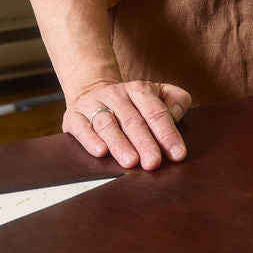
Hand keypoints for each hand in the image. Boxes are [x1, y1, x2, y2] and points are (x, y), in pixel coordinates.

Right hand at [65, 80, 191, 170]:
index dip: (167, 133)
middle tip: (153, 163)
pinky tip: (100, 151)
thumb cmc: (132, 102)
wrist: (92, 91)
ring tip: (130, 162)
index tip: (177, 154)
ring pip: (108, 125)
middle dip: (144, 143)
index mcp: (139, 90)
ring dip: (119, 144)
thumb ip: (176, 100)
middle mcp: (116, 95)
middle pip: (133, 121)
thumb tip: (177, 115)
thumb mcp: (157, 93)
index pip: (156, 111)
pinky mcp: (74, 116)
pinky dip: (90, 139)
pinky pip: (81, 127)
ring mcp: (94, 104)